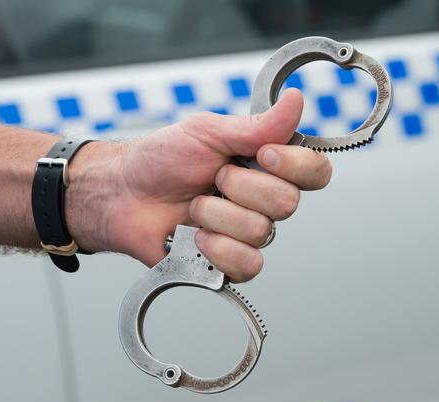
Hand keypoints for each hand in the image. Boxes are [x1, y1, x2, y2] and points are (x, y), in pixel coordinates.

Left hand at [67, 88, 331, 281]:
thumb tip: (296, 101)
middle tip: (211, 178)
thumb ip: (256, 126)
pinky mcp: (230, 262)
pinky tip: (196, 237)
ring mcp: (248, 234)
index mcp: (266, 166)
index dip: (295, 166)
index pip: (314, 172)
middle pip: (287, 203)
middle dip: (239, 187)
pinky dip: (218, 248)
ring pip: (260, 232)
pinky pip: (247, 264)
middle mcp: (263, 201)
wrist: (124, 194)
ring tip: (193, 206)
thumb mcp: (207, 132)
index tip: (261, 154)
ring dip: (216, 215)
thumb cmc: (161, 160)